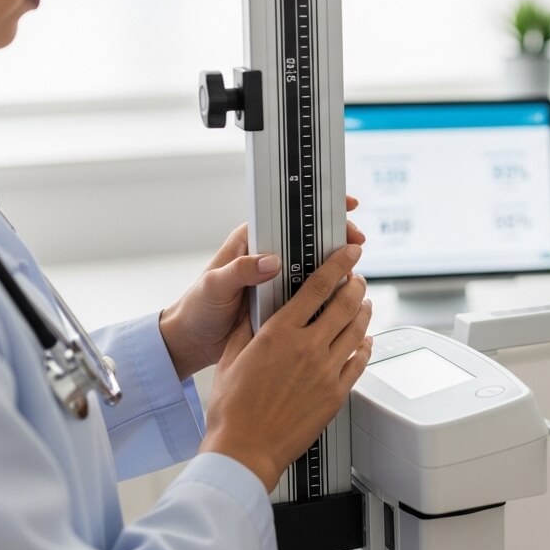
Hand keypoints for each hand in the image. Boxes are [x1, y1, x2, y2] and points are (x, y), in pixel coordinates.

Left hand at [160, 196, 364, 378]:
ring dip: (336, 264)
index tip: (342, 206)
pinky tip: (343, 294)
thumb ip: (240, 271)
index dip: (315, 207)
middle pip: (307, 237)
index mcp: (250, 243)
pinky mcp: (282, 300)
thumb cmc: (196, 310)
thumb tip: (271, 261)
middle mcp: (266, 256)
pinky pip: (310, 290)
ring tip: (354, 269)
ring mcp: (276, 278)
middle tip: (357, 242)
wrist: (192, 342)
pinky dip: (328, 290)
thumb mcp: (214, 287)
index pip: (287, 215)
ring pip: (313, 263)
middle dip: (336, 236)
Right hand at [199, 243, 372, 490]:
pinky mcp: (336, 394)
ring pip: (357, 330)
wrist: (244, 449)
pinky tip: (364, 340)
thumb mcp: (232, 356)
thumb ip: (248, 325)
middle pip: (345, 304)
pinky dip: (365, 346)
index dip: (339, 264)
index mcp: (280, 333)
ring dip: (364, 312)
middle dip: (356, 284)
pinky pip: (359, 362)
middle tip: (358, 278)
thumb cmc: (232, 408)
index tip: (350, 252)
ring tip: (363, 303)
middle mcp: (308, 347)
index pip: (319, 287)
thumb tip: (257, 302)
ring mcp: (326, 371)